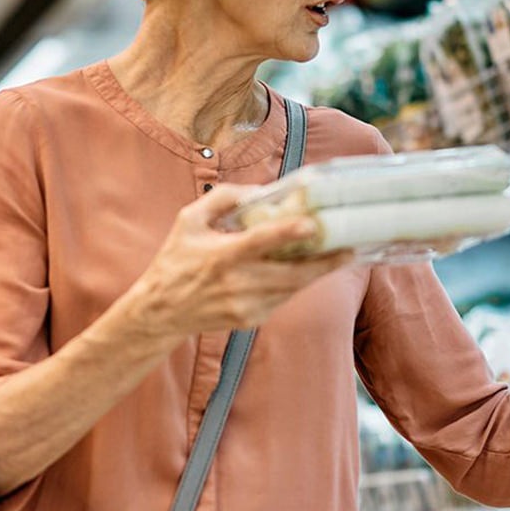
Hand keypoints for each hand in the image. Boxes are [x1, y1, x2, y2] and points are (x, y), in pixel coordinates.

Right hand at [124, 184, 353, 344]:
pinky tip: (303, 271)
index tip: (312, 224)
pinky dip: (294, 284)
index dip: (287, 233)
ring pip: (292, 288)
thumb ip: (223, 198)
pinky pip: (282, 299)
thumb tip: (260, 191)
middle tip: (349, 248)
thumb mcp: (189, 221)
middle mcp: (236, 284)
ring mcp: (246, 306)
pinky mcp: (251, 320)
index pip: (259, 242)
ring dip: (316, 273)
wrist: (160, 312)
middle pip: (291, 274)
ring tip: (338, 256)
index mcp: (221, 256)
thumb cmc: (174, 261)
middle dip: (324, 263)